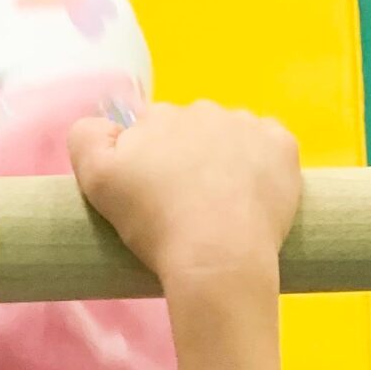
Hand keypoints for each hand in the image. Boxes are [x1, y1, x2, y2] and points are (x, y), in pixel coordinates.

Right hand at [67, 99, 299, 295]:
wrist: (217, 259)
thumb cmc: (153, 227)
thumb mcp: (96, 181)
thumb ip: (87, 139)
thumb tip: (103, 124)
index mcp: (159, 116)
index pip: (148, 129)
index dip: (147, 162)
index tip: (151, 196)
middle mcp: (204, 109)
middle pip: (191, 130)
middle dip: (187, 158)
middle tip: (185, 207)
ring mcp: (248, 125)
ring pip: (232, 135)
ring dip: (225, 159)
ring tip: (221, 207)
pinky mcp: (283, 146)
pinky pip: (270, 145)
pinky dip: (263, 164)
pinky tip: (253, 197)